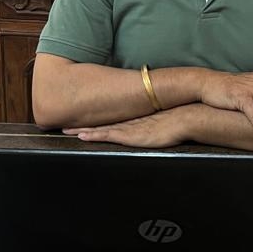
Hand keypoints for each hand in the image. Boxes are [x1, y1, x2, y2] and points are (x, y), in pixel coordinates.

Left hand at [65, 111, 186, 148]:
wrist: (190, 116)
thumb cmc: (180, 118)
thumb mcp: (164, 120)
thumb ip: (154, 121)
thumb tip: (151, 122)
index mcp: (134, 116)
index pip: (108, 116)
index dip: (92, 116)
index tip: (78, 115)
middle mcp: (129, 120)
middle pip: (100, 120)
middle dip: (81, 121)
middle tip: (63, 121)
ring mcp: (130, 127)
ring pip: (100, 128)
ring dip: (82, 129)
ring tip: (66, 129)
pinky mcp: (133, 135)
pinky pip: (109, 136)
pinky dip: (95, 135)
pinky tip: (82, 136)